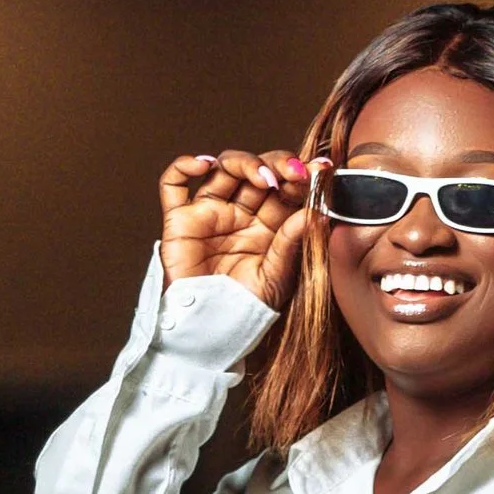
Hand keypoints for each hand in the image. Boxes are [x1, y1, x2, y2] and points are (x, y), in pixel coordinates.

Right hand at [158, 149, 310, 307]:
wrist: (211, 331)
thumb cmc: (244, 309)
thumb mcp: (277, 278)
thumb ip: (291, 243)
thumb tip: (314, 213)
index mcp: (268, 225)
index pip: (284, 189)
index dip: (300, 176)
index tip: (319, 171)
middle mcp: (240, 213)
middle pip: (257, 171)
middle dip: (277, 165)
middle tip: (294, 173)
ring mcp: (210, 213)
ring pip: (223, 169)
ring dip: (244, 163)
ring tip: (263, 178)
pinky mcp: (180, 219)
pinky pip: (174, 184)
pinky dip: (184, 166)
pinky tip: (204, 165)